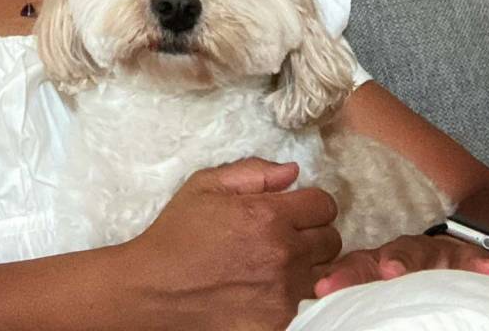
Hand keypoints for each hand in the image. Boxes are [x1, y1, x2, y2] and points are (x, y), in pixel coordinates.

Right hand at [118, 159, 340, 330]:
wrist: (156, 289)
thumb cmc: (177, 234)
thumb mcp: (205, 186)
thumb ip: (252, 172)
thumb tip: (292, 172)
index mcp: (268, 216)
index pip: (324, 205)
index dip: (310, 203)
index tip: (294, 209)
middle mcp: (284, 254)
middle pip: (331, 239)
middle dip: (313, 232)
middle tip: (285, 235)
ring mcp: (284, 292)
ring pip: (326, 272)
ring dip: (309, 264)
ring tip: (278, 262)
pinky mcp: (279, 320)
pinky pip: (308, 302)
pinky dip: (296, 293)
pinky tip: (271, 287)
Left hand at [313, 233, 488, 300]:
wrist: (460, 251)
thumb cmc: (409, 280)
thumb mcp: (380, 283)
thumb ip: (356, 297)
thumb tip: (309, 315)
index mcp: (388, 261)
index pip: (360, 265)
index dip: (345, 276)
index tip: (326, 287)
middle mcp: (420, 255)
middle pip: (409, 254)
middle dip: (401, 262)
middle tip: (392, 272)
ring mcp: (457, 259)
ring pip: (463, 258)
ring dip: (474, 263)